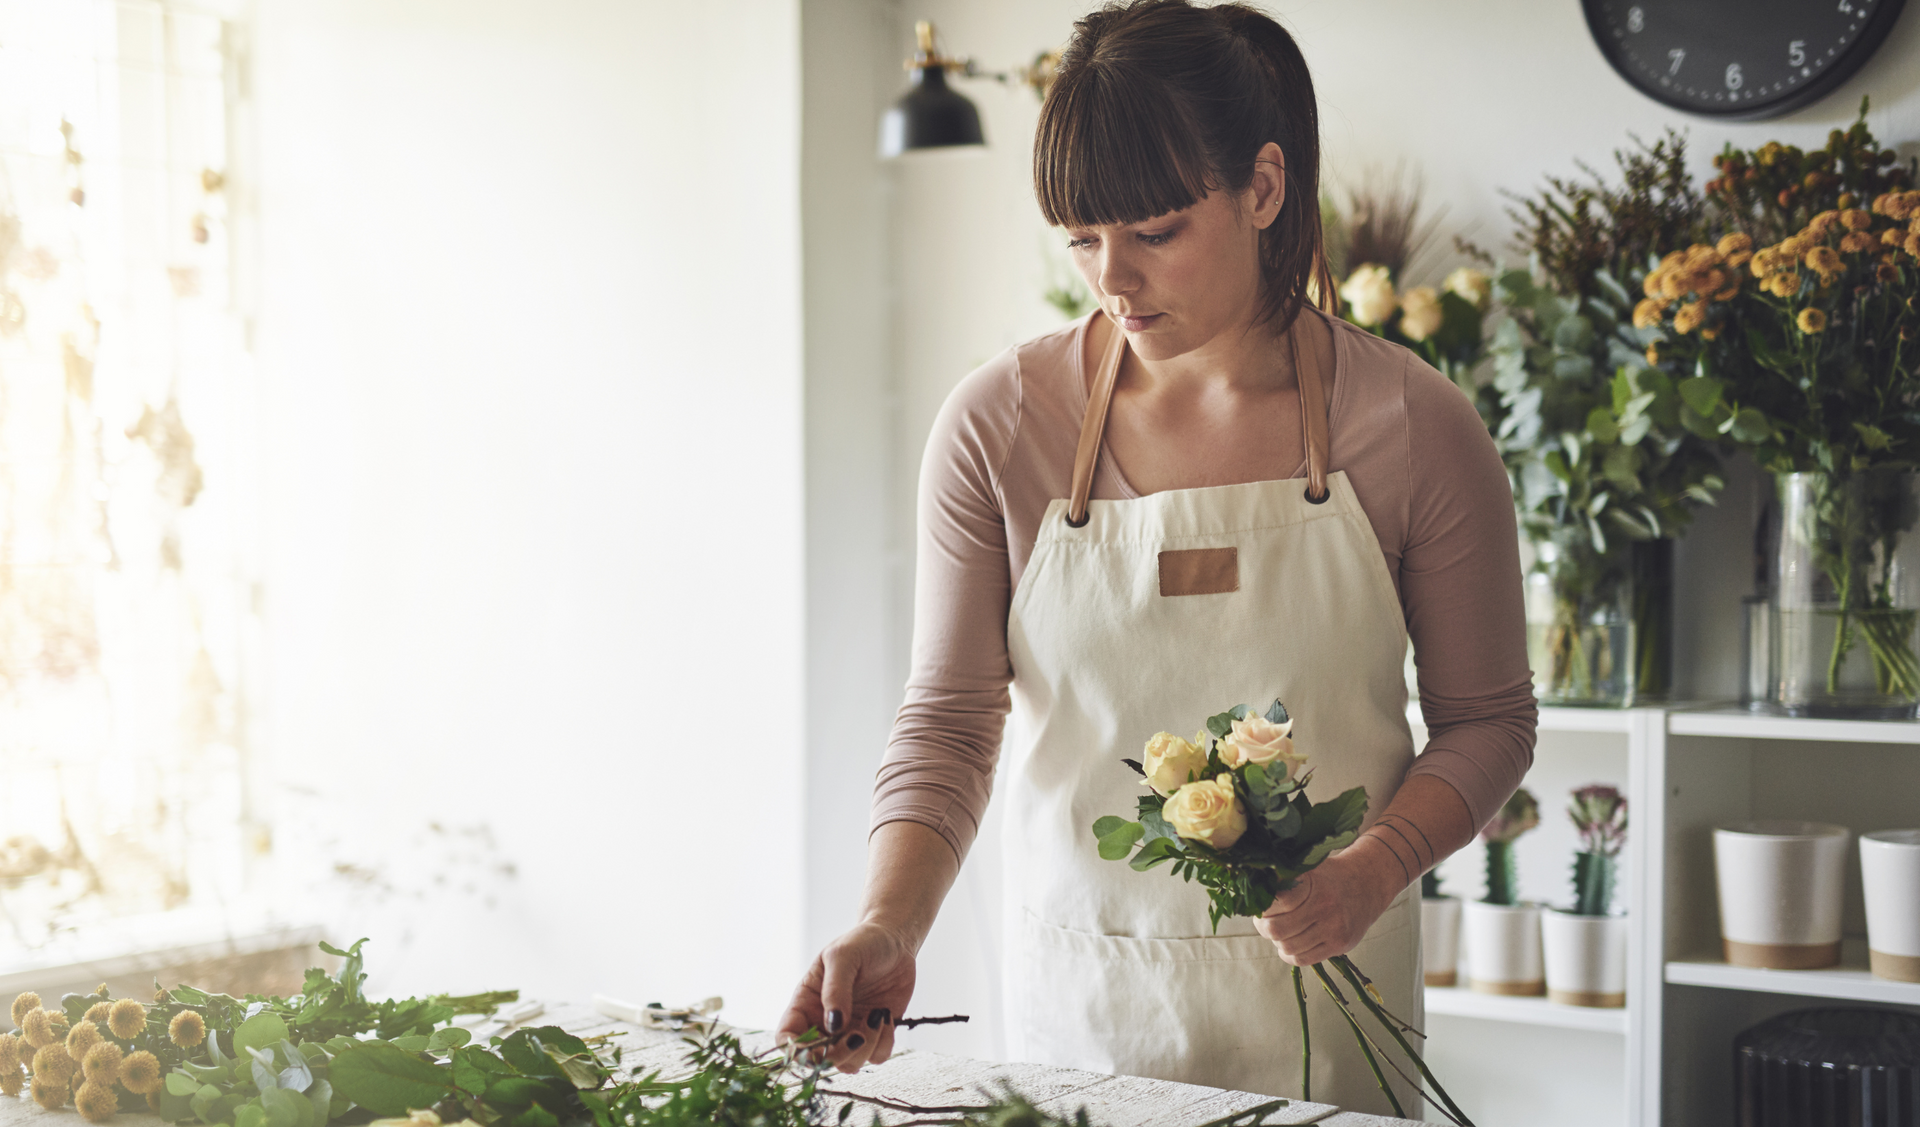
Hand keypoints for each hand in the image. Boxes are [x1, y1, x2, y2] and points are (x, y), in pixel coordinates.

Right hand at [776, 920, 916, 1073]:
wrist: (895, 940)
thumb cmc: (862, 942)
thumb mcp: (842, 956)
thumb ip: (835, 989)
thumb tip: (833, 1025)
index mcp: (806, 1003)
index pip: (787, 1037)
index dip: (795, 1051)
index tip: (816, 1047)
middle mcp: (824, 1022)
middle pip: (818, 1059)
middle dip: (837, 1054)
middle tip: (857, 1034)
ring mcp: (849, 1030)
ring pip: (848, 1063)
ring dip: (865, 1047)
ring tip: (877, 1016)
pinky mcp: (874, 1034)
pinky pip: (876, 1057)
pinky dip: (883, 1043)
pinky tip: (885, 1017)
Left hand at [1255, 843, 1398, 965]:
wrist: (1369, 884)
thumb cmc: (1330, 876)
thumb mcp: (1308, 867)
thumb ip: (1282, 877)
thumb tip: (1249, 885)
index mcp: (1313, 884)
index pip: (1274, 901)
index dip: (1260, 906)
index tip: (1257, 903)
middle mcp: (1324, 907)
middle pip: (1276, 930)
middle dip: (1264, 927)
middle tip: (1265, 920)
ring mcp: (1334, 928)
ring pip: (1288, 947)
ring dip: (1278, 942)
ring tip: (1282, 930)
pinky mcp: (1340, 945)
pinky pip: (1303, 959)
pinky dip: (1290, 954)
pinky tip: (1292, 943)